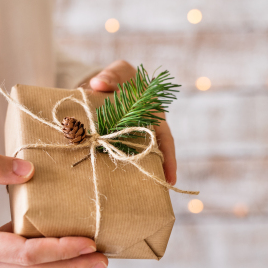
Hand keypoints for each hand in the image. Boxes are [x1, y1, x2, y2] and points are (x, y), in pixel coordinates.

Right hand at [0, 154, 107, 267]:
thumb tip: (29, 170)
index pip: (23, 252)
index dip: (58, 249)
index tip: (88, 242)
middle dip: (69, 266)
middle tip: (102, 257)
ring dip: (59, 265)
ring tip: (90, 256)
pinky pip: (15, 264)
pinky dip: (41, 258)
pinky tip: (60, 247)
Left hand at [88, 60, 177, 184]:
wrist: (102, 83)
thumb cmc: (118, 78)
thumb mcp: (118, 73)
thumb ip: (111, 76)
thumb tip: (98, 83)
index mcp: (153, 115)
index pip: (164, 139)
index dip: (168, 158)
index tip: (169, 177)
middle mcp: (144, 130)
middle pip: (149, 154)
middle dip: (150, 173)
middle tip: (148, 193)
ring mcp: (128, 138)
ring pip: (131, 158)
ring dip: (130, 174)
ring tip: (129, 194)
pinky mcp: (111, 143)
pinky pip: (112, 157)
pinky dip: (109, 168)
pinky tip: (104, 182)